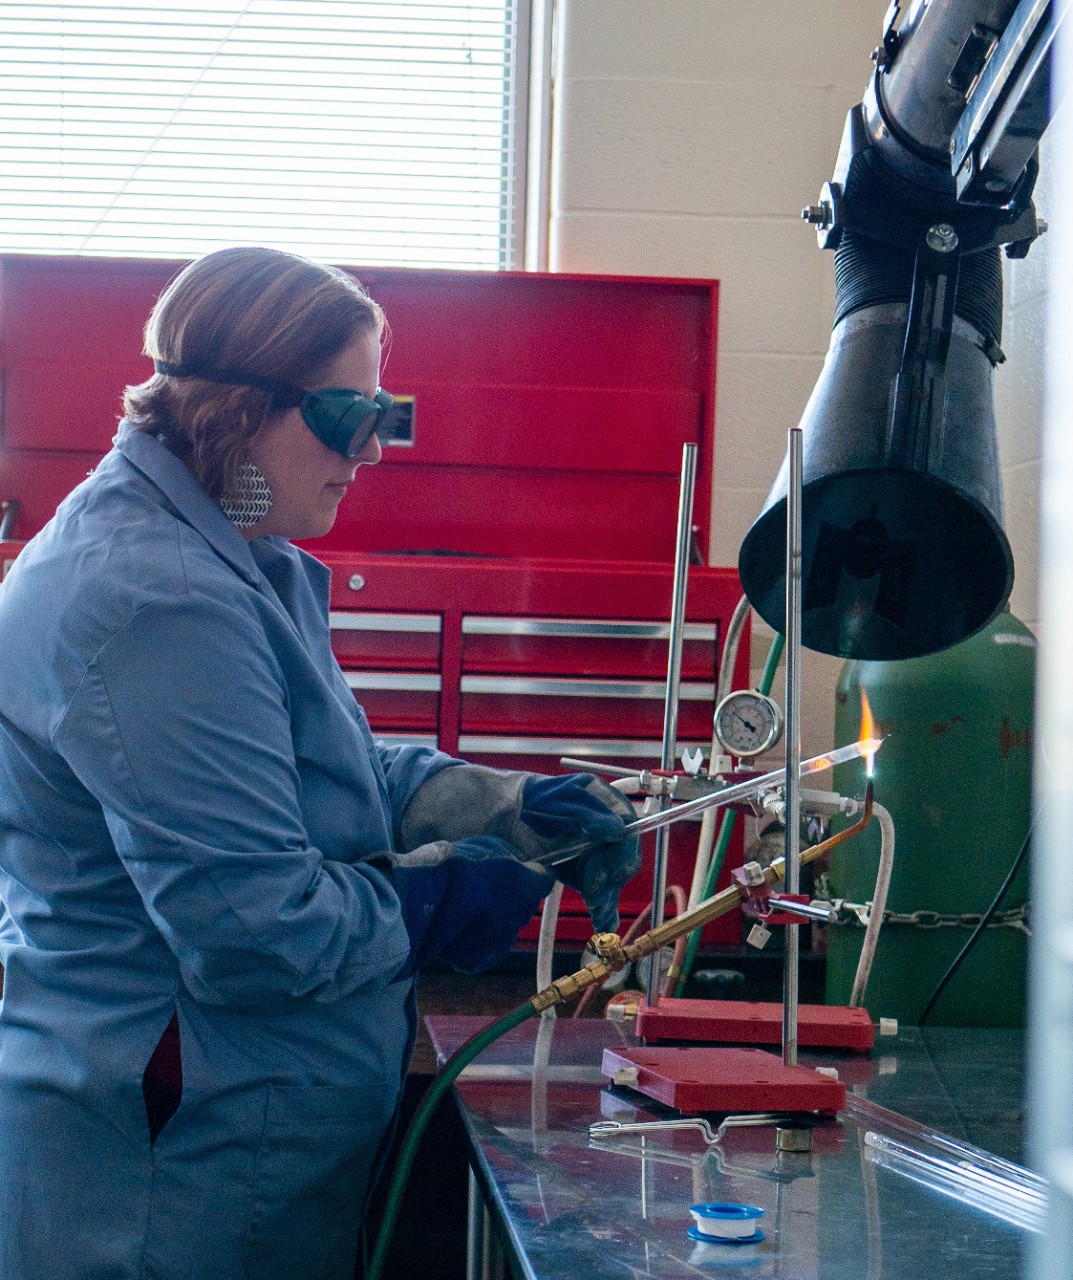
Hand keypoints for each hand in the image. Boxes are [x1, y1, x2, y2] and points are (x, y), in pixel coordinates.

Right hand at [389, 836, 551, 974]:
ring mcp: (499, 942)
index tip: (518, 872)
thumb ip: (507, 856)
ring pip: (504, 930)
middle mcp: (519, 916)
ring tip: (464, 909)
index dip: (530, 875)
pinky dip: (474, 940)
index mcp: (525, 884)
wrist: (415, 904)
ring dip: (491, 921)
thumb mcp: (482, 847)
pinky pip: (484, 948)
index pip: (543, 879)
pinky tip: (456, 928)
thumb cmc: (447, 869)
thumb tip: (517, 861)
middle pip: (523, 906)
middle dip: (510, 898)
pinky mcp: (478, 961)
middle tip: (482, 889)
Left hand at [519, 774, 640, 932]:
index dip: (624, 852)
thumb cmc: (537, 798)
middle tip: (593, 892)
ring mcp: (596, 855)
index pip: (629, 832)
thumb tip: (618, 830)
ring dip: (606, 898)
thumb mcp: (562, 798)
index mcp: (609, 807)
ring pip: (611, 881)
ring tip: (597, 911)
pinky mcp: (584, 874)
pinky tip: (605, 924)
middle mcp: (607, 833)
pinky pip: (599, 894)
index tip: (613, 868)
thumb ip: (589, 813)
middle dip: (610, 879)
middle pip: (622, 861)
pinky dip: (604, 911)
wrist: (510, 814)